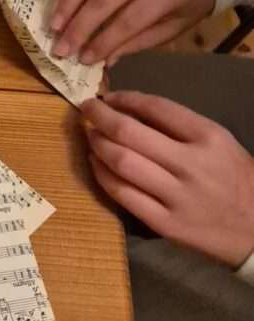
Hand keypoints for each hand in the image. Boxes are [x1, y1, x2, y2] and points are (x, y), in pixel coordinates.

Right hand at [50, 0, 215, 64]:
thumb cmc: (188, 2)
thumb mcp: (173, 27)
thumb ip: (138, 41)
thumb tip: (104, 60)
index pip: (130, 19)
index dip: (104, 41)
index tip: (84, 60)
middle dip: (80, 27)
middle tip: (61, 49)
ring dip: (70, 0)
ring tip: (55, 24)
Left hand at [83, 91, 253, 267]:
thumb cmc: (234, 179)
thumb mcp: (218, 142)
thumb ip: (178, 126)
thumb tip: (127, 108)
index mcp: (209, 138)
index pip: (157, 107)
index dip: (125, 98)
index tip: (108, 96)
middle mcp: (192, 166)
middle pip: (130, 133)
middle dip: (100, 116)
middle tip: (87, 108)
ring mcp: (177, 197)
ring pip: (121, 163)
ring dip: (97, 144)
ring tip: (90, 135)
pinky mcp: (165, 224)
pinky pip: (122, 194)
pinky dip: (102, 174)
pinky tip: (96, 163)